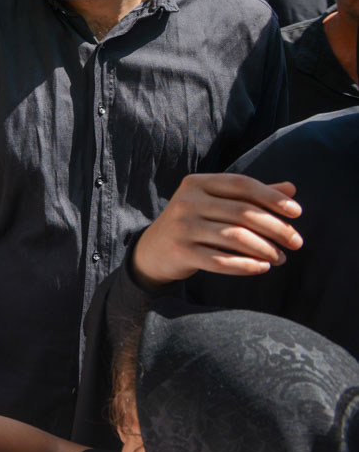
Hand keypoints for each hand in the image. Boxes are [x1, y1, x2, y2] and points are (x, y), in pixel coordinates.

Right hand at [131, 174, 301, 289]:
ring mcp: (182, 227)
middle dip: (276, 228)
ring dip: (265, 250)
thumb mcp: (215, 203)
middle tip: (296, 243)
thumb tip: (291, 188)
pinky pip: (221, 261)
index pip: (242, 184)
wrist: (153, 250)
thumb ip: (250, 195)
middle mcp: (187, 201)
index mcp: (196, 183)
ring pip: (236, 238)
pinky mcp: (181, 252)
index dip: (272, 197)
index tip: (297, 212)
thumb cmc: (193, 223)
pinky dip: (246, 265)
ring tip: (281, 258)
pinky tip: (262, 267)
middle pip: (242, 213)